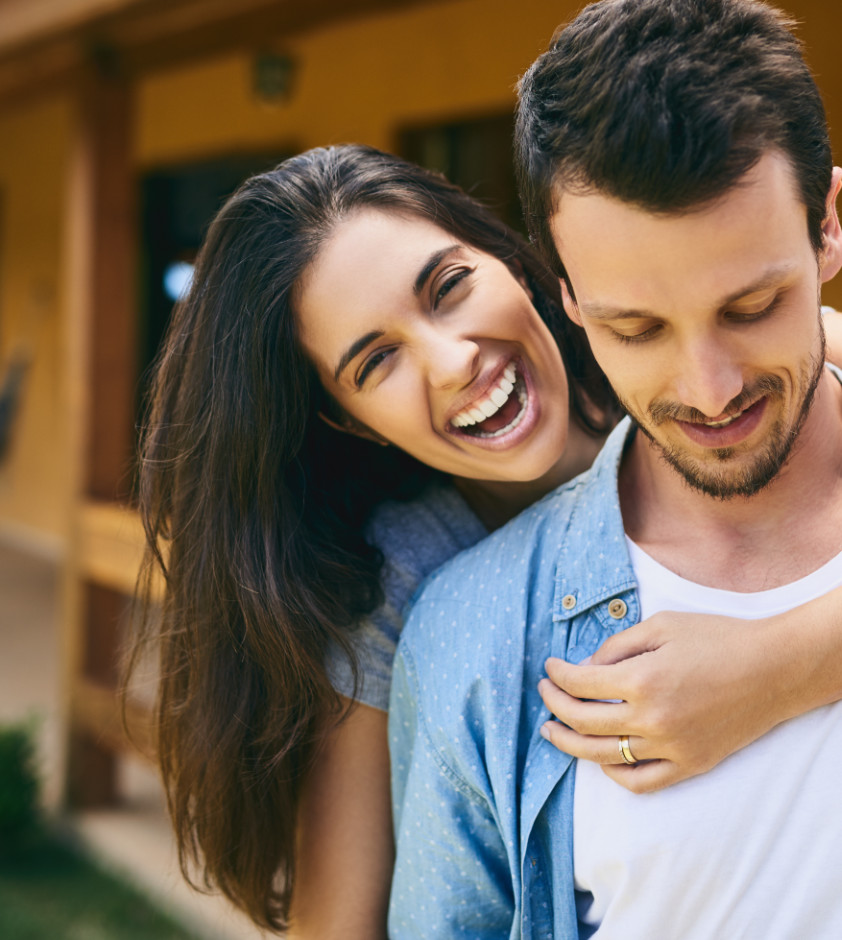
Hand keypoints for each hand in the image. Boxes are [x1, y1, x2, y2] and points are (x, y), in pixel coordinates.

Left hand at [538, 611, 791, 792]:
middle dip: (554, 705)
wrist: (773, 669)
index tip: (549, 667)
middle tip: (544, 693)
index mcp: (642, 678)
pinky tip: (600, 758)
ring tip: (552, 731)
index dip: (557, 674)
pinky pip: (640, 782)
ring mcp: (671, 747)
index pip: (579, 683)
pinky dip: (613, 773)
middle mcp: (652, 718)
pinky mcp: (690, 764)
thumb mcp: (661, 625)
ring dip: (569, 743)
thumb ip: (616, 646)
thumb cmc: (717, 638)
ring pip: (602, 756)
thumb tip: (584, 668)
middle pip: (582, 721)